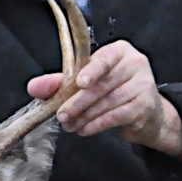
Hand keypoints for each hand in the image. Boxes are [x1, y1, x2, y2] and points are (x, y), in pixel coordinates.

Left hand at [27, 40, 181, 155]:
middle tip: (61, 116)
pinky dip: (96, 125)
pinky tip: (85, 129)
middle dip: (77, 102)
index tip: (79, 82)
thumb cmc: (113, 91)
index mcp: (119, 51)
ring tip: (70, 125)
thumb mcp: (86, 81)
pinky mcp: (145, 106)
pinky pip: (116, 116)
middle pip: (102, 84)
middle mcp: (135, 63)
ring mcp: (144, 84)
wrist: (147, 113)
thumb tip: (34, 87)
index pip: (104, 58)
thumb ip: (60, 82)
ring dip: (84, 116)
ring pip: (107, 102)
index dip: (91, 70)